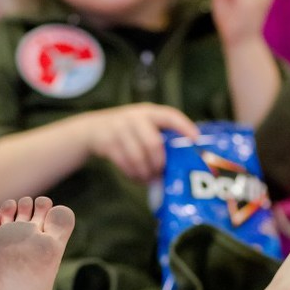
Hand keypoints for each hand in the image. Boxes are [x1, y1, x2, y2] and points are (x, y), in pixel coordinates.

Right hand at [83, 103, 198, 181]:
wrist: (93, 128)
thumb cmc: (128, 130)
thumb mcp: (143, 124)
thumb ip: (159, 135)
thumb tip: (181, 160)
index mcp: (148, 112)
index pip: (170, 116)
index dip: (184, 127)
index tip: (195, 139)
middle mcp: (134, 118)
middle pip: (153, 143)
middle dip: (159, 162)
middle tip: (161, 172)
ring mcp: (119, 130)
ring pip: (138, 157)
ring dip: (145, 172)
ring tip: (149, 178)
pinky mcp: (108, 143)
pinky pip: (124, 164)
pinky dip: (133, 174)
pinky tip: (138, 177)